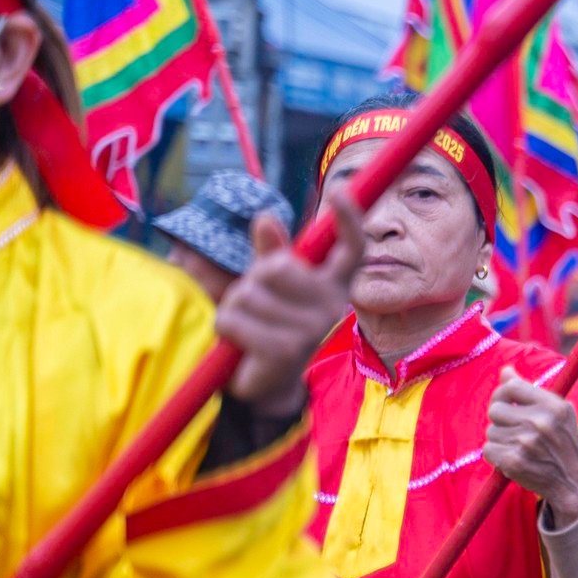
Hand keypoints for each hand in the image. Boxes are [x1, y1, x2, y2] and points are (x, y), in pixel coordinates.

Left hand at [219, 208, 363, 415]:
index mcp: (331, 286)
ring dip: (234, 309)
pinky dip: (226, 328)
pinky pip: (234, 319)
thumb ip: (269, 255)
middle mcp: (330, 307)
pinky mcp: (285, 350)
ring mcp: (311, 329)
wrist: (266, 385)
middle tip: (256, 306)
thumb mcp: (266, 287)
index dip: (349, 220)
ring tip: (247, 330)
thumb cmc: (266, 328)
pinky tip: (240, 345)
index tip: (339, 192)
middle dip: (251, 282)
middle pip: (276, 267)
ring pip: (248, 293)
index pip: (351, 249)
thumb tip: (266, 218)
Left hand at [485, 366, 577, 523]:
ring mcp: (527, 443)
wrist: (577, 486)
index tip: (508, 404)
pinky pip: (489, 450)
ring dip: (501, 441)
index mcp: (555, 406)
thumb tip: (505, 371)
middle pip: (496, 410)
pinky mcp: (515, 462)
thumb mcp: (559, 415)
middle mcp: (541, 422)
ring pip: (491, 432)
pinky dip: (497, 456)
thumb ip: (530, 392)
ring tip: (520, 449)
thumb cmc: (566, 446)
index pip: (511, 386)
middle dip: (501, 421)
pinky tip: (515, 460)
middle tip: (515, 431)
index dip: (504, 395)